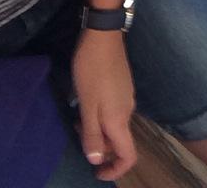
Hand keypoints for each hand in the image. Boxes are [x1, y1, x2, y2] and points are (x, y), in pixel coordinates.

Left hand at [71, 29, 137, 180]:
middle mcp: (128, 110)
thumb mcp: (87, 104)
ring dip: (98, 130)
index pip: (129, 156)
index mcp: (120, 120)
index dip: (115, 170)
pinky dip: (100, 115)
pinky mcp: (123, 84)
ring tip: (77, 118)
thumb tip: (97, 160)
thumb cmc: (92, 70)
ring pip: (115, 125)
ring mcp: (127, 96)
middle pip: (120, 142)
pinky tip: (85, 101)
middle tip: (77, 137)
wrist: (103, 35)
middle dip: (100, 148)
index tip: (96, 172)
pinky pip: (114, 111)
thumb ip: (92, 133)